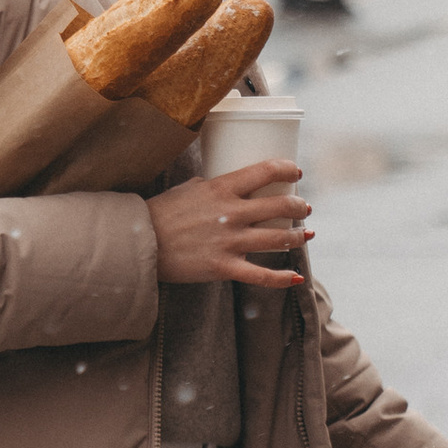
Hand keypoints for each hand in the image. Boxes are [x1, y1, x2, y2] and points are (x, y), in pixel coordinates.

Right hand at [149, 160, 310, 287]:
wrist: (140, 244)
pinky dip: (282, 278)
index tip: (297, 171)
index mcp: (221, 188)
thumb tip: (231, 186)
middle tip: (304, 208)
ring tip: (307, 234)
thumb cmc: (161, 213)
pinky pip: (261, 276)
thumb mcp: (188, 189)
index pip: (265, 171)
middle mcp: (231, 214)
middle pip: (280, 205)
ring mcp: (230, 242)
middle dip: (299, 206)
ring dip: (299, 237)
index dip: (287, 168)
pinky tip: (296, 277)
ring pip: (278, 238)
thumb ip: (212, 187)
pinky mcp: (224, 267)